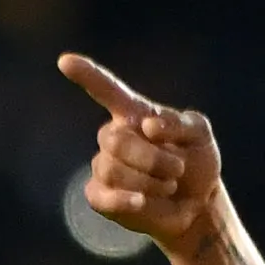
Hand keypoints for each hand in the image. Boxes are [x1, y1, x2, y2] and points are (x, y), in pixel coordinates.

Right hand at [57, 54, 223, 250]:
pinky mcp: (100, 196)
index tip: (65, 61)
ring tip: (169, 185)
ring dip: (149, 181)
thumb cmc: (196, 161)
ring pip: (113, 170)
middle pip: (116, 141)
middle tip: (178, 169)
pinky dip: (125, 200)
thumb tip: (147, 126)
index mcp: (134, 114)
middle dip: (152, 159)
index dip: (87, 75)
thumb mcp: (200, 134)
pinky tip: (141, 201)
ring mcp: (104, 166)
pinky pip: (103, 196)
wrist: (198, 202)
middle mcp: (114, 137)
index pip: (107, 90)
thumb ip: (179, 123)